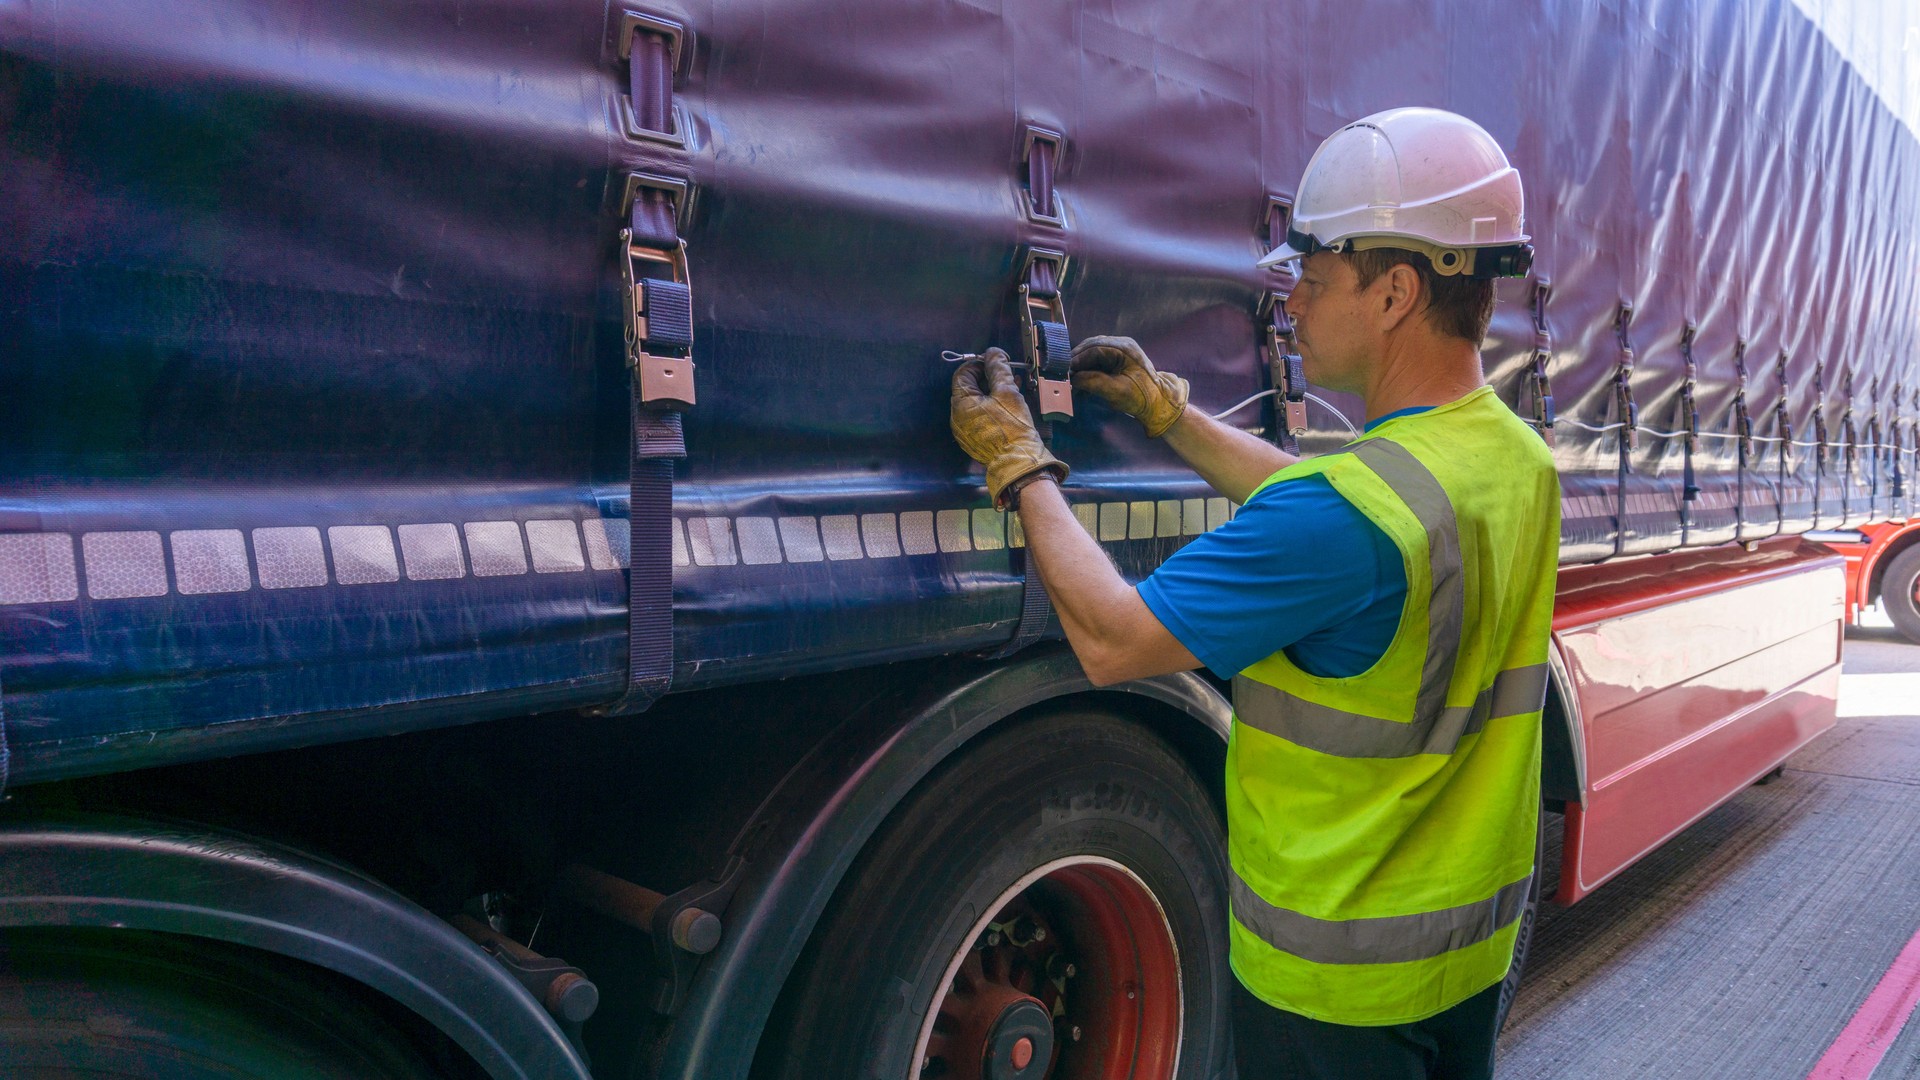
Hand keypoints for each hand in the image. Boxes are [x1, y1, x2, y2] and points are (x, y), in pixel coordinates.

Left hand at [951, 349, 1068, 508]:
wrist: (1019, 461)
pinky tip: (1007, 405)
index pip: (963, 374)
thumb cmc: (1013, 427)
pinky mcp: (974, 439)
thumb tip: (993, 353)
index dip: (978, 364)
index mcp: (961, 403)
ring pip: (975, 403)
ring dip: (991, 392)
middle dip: (987, 378)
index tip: (995, 362)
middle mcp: (957, 417)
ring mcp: (964, 430)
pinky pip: (979, 417)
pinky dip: (990, 407)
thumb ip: (998, 368)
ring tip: (1011, 387)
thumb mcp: (1007, 391)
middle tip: (1005, 375)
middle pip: (969, 388)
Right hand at [1069, 335, 1189, 437]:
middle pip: (1091, 347)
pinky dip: (1088, 369)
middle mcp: (1121, 345)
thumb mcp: (1115, 391)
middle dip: (1076, 361)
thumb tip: (1072, 378)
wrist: (1159, 403)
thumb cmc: (1140, 397)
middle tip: (1064, 375)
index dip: (1076, 360)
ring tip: (1071, 380)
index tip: (1064, 372)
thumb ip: (1093, 382)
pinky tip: (1080, 382)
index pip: (1093, 348)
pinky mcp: (1117, 360)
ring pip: (1092, 353)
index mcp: (1124, 348)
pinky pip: (1097, 360)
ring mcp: (1120, 351)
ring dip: (1081, 366)